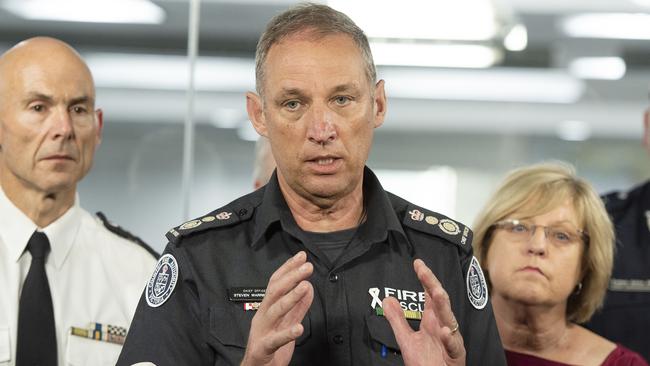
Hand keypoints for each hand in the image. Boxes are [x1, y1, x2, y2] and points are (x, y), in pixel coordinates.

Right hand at [240, 251, 313, 365]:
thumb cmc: (271, 345)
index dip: (288, 268)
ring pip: (275, 311)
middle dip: (292, 277)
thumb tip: (308, 287)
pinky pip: (275, 340)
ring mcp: (262, 331)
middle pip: (275, 292)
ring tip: (305, 286)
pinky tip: (299, 328)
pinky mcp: (263, 348)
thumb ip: (298, 306)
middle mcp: (262, 315)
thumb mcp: (287, 322)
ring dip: (291, 298)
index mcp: (267, 308)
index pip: (276, 283)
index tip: (302, 256)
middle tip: (307, 267)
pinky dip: (287, 333)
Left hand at [383, 259, 465, 365]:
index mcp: (433, 321)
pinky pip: (453, 346)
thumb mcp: (406, 339)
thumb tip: (387, 299)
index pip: (430, 295)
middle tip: (423, 270)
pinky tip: (443, 330)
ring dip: (442, 305)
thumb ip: (397, 320)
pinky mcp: (455, 356)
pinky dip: (449, 338)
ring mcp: (451, 340)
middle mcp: (444, 326)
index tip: (417, 264)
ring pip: (449, 319)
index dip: (425, 279)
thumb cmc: (425, 363)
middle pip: (439, 301)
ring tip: (435, 291)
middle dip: (432, 285)